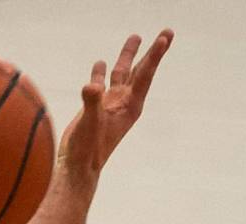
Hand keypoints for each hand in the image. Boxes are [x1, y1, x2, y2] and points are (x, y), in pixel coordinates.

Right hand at [57, 29, 173, 193]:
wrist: (78, 168)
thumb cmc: (87, 149)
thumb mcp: (91, 124)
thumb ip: (92, 102)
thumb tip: (92, 86)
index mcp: (129, 106)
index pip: (144, 75)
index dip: (155, 55)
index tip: (165, 37)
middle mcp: (123, 103)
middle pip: (140, 71)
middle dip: (152, 52)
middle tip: (167, 32)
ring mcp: (110, 105)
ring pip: (121, 74)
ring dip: (127, 56)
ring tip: (136, 38)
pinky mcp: (96, 109)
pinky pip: (101, 84)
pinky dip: (101, 72)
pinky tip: (101, 63)